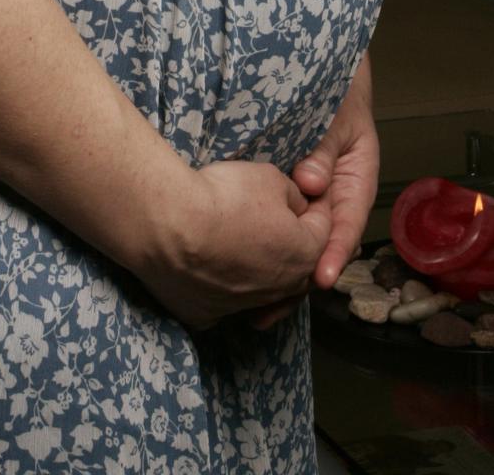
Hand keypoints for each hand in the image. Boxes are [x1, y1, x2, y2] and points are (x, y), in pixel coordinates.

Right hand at [131, 154, 333, 332]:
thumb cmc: (226, 197)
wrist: (170, 226)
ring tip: (242, 242)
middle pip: (295, 266)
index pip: (323, 227)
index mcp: (305, 256)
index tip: (299, 189)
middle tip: (274, 219)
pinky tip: (210, 267)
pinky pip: (222, 301)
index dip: (313, 203)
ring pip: (261, 290)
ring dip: (257, 268)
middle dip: (290, 243)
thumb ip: (291, 193)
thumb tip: (294, 204)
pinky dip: (221, 285)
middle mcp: (280, 290)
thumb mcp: (269, 177)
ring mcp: (243, 308)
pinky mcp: (207, 315)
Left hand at [248, 58, 380, 330]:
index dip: (334, 252)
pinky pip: (275, 225)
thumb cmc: (333, 88)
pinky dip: (262, 248)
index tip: (321, 278)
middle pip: (319, 245)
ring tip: (254, 310)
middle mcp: (333, 195)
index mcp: (356, 179)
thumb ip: (325, 149)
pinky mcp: (283, 195)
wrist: (318, 68)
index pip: (346, 223)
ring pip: (296, 242)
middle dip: (298, 279)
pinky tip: (240, 276)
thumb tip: (311, 183)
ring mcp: (309, 197)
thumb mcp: (336, 117)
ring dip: (278, 274)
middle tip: (272, 309)